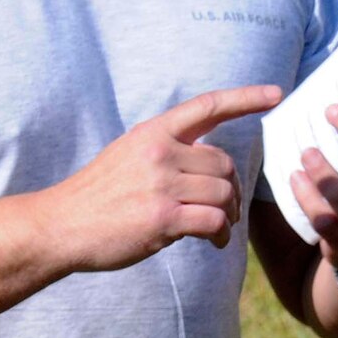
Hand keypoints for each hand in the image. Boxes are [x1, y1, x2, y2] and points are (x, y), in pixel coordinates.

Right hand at [50, 85, 281, 271]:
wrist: (61, 225)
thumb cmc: (98, 194)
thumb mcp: (128, 154)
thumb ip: (166, 150)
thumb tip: (208, 162)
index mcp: (153, 132)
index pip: (208, 106)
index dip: (246, 98)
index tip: (276, 95)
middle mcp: (160, 152)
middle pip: (224, 163)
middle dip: (232, 187)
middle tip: (228, 208)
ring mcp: (161, 185)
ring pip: (223, 193)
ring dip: (229, 214)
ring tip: (220, 228)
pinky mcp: (162, 218)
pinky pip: (214, 221)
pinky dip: (222, 234)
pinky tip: (215, 242)